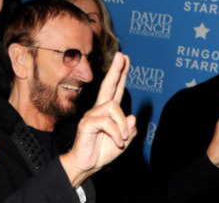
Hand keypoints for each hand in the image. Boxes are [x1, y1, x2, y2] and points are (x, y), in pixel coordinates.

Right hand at [60, 53, 136, 186]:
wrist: (87, 164)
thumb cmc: (102, 151)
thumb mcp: (123, 142)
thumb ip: (129, 130)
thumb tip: (132, 117)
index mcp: (108, 111)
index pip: (116, 89)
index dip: (121, 74)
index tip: (126, 58)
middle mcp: (99, 109)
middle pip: (108, 85)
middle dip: (116, 70)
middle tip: (122, 55)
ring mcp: (92, 115)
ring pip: (112, 107)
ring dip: (121, 125)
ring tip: (122, 139)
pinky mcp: (86, 123)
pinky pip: (106, 122)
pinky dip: (116, 133)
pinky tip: (117, 142)